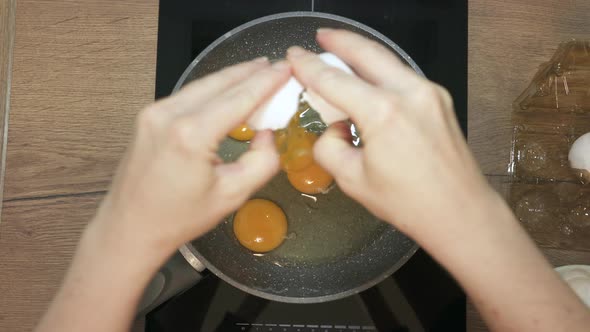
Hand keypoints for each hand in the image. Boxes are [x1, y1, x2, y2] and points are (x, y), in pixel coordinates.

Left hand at [93, 58, 289, 254]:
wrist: (130, 227)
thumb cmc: (180, 217)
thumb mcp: (232, 195)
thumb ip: (262, 161)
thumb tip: (267, 134)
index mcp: (191, 134)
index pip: (239, 98)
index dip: (267, 81)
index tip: (287, 68)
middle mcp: (169, 114)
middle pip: (220, 82)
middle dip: (251, 72)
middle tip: (277, 65)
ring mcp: (154, 112)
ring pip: (203, 84)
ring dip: (232, 77)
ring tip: (258, 71)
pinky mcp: (148, 116)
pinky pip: (188, 94)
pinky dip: (213, 88)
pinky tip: (228, 89)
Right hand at [287, 29, 491, 237]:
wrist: (460, 211)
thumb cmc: (407, 202)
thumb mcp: (353, 180)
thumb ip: (330, 147)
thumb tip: (333, 130)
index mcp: (383, 113)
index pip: (334, 80)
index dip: (308, 66)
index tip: (293, 56)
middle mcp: (409, 92)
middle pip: (366, 52)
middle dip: (340, 40)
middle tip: (320, 36)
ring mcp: (429, 92)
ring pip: (388, 60)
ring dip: (362, 53)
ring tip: (341, 51)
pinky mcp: (439, 99)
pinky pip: (402, 75)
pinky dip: (381, 72)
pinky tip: (369, 80)